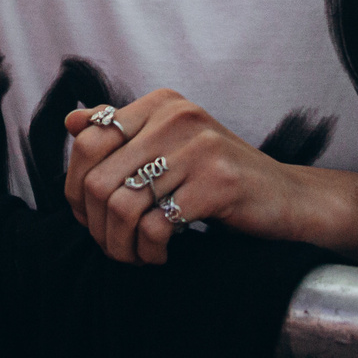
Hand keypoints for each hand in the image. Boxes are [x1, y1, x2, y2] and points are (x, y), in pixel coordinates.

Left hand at [61, 90, 357, 266]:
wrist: (287, 199)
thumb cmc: (220, 176)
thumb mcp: (170, 145)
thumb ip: (123, 132)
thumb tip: (70, 122)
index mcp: (161, 102)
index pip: (88, 141)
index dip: (76, 188)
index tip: (89, 216)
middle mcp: (178, 116)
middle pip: (98, 179)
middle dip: (96, 225)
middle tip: (113, 246)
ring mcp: (199, 147)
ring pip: (122, 207)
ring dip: (121, 245)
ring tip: (135, 255)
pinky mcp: (218, 183)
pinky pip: (156, 226)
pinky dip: (150, 252)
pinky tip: (162, 255)